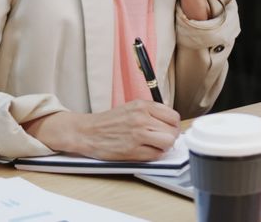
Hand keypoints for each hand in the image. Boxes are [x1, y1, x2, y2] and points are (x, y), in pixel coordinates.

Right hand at [25, 100, 179, 160]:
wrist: (87, 132)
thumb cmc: (108, 122)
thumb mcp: (131, 107)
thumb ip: (151, 112)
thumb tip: (171, 121)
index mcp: (142, 106)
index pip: (173, 116)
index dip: (173, 125)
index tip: (169, 129)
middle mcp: (141, 118)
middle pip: (173, 131)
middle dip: (170, 137)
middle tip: (163, 139)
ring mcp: (137, 134)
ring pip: (168, 143)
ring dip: (164, 147)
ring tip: (155, 145)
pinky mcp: (132, 150)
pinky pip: (156, 155)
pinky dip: (154, 155)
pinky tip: (145, 151)